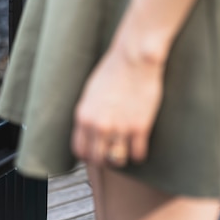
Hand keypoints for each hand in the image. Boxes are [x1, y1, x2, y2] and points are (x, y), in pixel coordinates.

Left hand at [71, 43, 164, 166]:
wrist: (134, 58)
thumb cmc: (113, 69)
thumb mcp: (91, 92)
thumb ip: (88, 114)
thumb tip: (89, 130)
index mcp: (83, 116)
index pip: (79, 150)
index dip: (88, 155)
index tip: (95, 153)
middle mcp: (98, 125)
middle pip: (97, 160)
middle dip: (104, 160)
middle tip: (111, 154)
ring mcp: (119, 128)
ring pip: (116, 160)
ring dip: (121, 158)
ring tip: (125, 150)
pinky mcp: (140, 127)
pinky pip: (137, 154)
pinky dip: (138, 153)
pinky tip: (139, 144)